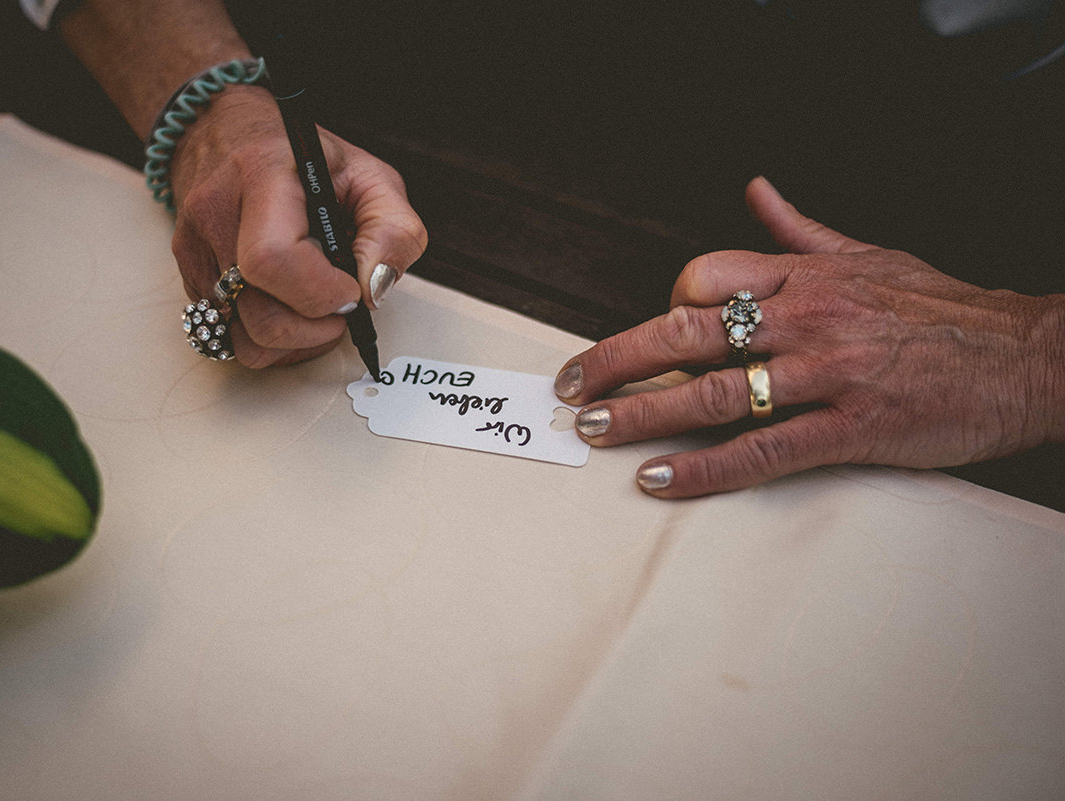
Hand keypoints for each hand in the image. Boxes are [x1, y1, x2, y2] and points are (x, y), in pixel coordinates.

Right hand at [170, 86, 426, 366]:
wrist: (231, 137)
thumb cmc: (310, 163)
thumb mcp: (372, 180)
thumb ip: (394, 232)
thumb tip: (372, 288)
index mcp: (262, 173)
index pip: (273, 259)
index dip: (321, 292)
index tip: (351, 288)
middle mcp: (215, 211)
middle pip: (259, 314)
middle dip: (314, 328)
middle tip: (340, 304)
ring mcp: (194, 248)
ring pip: (242, 339)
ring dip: (294, 341)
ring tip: (315, 306)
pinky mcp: (187, 278)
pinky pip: (228, 338)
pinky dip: (270, 338)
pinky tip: (288, 304)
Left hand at [555, 177, 1064, 497]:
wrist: (1025, 356)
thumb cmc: (943, 310)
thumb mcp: (870, 254)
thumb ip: (801, 230)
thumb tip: (757, 192)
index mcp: (804, 277)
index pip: (705, 276)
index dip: (665, 304)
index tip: (647, 334)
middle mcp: (805, 319)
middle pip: (688, 331)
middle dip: (618, 359)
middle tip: (571, 386)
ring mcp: (826, 375)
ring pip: (715, 393)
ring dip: (643, 413)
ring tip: (593, 430)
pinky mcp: (851, 429)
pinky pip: (763, 450)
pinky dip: (705, 467)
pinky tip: (660, 479)